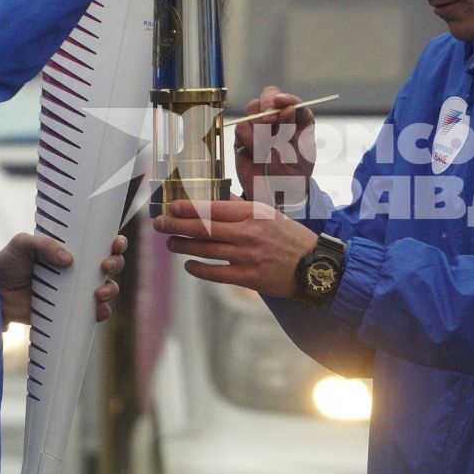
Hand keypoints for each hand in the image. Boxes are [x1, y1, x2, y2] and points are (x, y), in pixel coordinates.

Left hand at [0, 232, 127, 325]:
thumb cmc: (8, 264)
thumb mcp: (22, 245)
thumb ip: (43, 245)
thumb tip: (68, 259)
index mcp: (72, 248)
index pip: (100, 242)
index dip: (115, 242)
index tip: (115, 243)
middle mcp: (79, 269)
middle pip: (111, 264)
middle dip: (116, 263)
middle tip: (105, 266)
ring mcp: (77, 291)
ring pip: (108, 288)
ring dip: (111, 289)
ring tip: (99, 292)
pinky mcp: (72, 311)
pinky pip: (95, 313)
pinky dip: (101, 312)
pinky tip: (96, 309)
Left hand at [151, 198, 315, 297]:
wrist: (314, 266)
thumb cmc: (289, 237)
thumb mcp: (268, 213)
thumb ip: (241, 206)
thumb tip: (216, 196)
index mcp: (253, 214)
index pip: (214, 208)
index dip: (189, 208)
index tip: (171, 206)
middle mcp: (249, 233)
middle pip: (204, 228)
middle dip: (176, 225)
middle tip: (159, 224)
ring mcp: (248, 257)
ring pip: (206, 250)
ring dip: (183, 246)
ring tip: (171, 243)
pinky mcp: (250, 278)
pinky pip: (216, 273)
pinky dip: (199, 269)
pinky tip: (189, 265)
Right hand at [233, 85, 316, 204]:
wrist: (274, 194)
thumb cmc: (293, 174)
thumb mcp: (301, 153)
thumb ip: (293, 129)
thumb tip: (287, 108)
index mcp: (298, 120)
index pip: (292, 101)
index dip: (286, 99)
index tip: (281, 102)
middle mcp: (278, 119)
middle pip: (269, 94)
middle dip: (268, 105)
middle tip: (270, 123)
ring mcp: (260, 125)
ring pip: (253, 109)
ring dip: (260, 129)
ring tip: (267, 149)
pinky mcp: (244, 136)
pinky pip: (241, 127)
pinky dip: (249, 140)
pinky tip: (256, 153)